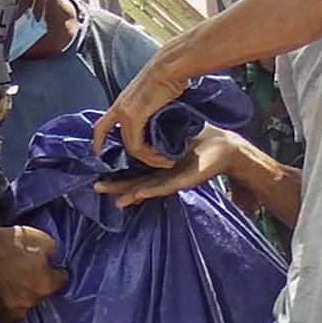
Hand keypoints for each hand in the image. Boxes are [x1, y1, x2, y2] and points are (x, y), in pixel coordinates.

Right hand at [0, 224, 65, 322]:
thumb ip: (53, 254)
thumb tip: (54, 260)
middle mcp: (33, 301)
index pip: (62, 280)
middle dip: (42, 285)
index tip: (55, 267)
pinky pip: (11, 313)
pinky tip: (10, 296)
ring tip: (21, 287)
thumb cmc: (11, 242)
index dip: (58, 271)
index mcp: (46, 284)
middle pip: (44, 294)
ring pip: (28, 305)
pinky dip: (12, 306)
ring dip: (27, 298)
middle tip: (35, 275)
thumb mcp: (43, 239)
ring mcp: (15, 308)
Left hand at [89, 61, 191, 168]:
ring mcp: (125, 113)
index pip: (102, 125)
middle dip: (142, 157)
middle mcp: (119, 109)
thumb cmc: (168, 76)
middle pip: (123, 142)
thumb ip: (150, 109)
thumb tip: (159, 121)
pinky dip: (150, 155)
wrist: (169, 66)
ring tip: (166, 161)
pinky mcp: (133, 117)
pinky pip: (137, 145)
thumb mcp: (154, 96)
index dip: (98, 140)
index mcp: (122, 103)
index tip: (97, 152)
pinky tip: (163, 156)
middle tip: (160, 162)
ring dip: (150, 158)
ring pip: (132, 147)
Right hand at [97, 124, 252, 208]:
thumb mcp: (173, 133)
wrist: (224, 147)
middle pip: (134, 182)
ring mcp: (172, 180)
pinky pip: (163, 187)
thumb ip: (156, 133)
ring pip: (146, 189)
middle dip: (116, 186)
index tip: (100, 166)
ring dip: (130, 194)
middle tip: (97, 187)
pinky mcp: (183, 181)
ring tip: (115, 200)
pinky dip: (151, 191)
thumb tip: (142, 122)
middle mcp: (162, 174)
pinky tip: (139, 194)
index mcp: (157, 163)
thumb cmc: (200, 139)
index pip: (133, 169)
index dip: (116, 169)